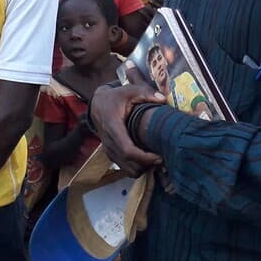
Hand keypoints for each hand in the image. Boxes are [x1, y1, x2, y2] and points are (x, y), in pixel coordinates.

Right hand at [89, 61, 165, 176]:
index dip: (144, 157)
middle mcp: (109, 142)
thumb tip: (163, 99)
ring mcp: (109, 150)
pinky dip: (137, 168)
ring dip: (143, 168)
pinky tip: (147, 158)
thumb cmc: (115, 98)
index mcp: (113, 127)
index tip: (159, 157)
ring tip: (155, 159)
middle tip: (163, 158)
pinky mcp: (111, 154)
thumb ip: (146, 93)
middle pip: (129, 164)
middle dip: (147, 165)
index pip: (127, 150)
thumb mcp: (129, 91)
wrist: (97, 105)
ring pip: (127, 170)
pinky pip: (125, 168)